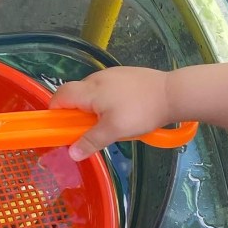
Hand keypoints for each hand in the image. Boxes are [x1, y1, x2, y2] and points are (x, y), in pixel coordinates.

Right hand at [50, 66, 172, 159]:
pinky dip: (107, 100)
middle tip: (87, 129)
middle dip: (76, 112)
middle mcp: (96, 78)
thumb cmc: (140, 112)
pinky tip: (123, 111)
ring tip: (108, 122)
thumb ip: (91, 141)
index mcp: (89, 90)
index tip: (62, 126)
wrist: (172, 93)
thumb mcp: (114, 130)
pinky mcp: (125, 74)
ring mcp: (112, 74)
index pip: (60, 96)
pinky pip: (106, 88)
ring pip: (91, 91)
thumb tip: (71, 153)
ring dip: (92, 107)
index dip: (55, 111)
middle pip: (75, 94)